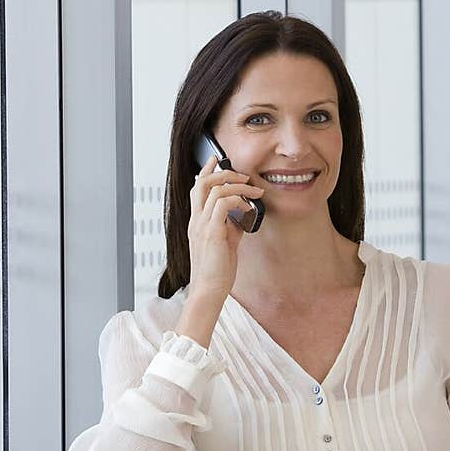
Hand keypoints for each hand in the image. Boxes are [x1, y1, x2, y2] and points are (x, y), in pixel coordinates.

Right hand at [186, 155, 264, 304]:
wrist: (208, 290)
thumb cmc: (216, 271)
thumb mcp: (225, 242)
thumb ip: (230, 226)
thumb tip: (242, 215)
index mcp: (196, 221)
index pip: (196, 188)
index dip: (206, 171)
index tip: (217, 160)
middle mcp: (196, 220)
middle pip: (202, 182)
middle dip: (224, 172)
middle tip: (243, 176)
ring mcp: (201, 225)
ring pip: (214, 189)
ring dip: (237, 185)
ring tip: (253, 192)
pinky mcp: (212, 233)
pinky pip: (222, 204)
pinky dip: (238, 200)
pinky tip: (249, 208)